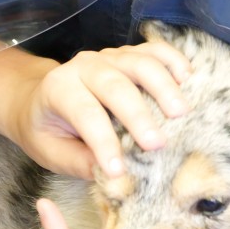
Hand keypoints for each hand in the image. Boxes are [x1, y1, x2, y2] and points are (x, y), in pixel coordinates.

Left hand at [7, 41, 191, 179]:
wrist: (41, 97)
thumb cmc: (48, 128)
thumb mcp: (50, 151)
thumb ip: (78, 161)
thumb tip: (115, 178)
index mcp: (59, 89)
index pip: (84, 113)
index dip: (103, 142)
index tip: (118, 170)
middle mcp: (84, 66)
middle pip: (115, 85)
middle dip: (138, 115)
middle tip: (158, 144)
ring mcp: (109, 56)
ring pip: (139, 63)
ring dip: (163, 86)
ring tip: (181, 113)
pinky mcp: (129, 54)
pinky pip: (154, 50)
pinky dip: (173, 61)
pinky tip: (188, 79)